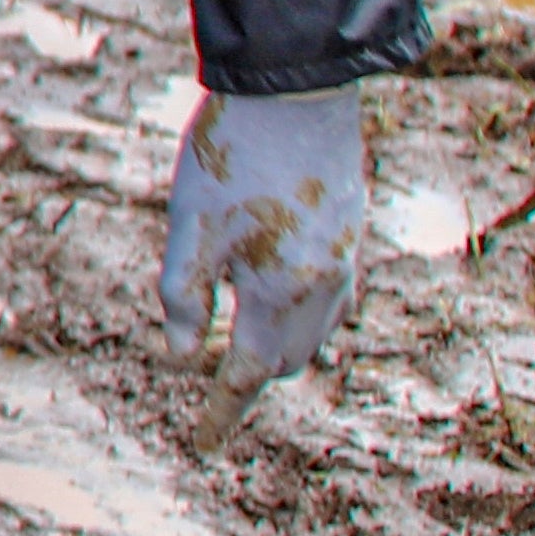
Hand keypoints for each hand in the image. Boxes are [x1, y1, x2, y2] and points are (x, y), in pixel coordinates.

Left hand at [161, 86, 365, 401]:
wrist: (299, 91)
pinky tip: (282, 293)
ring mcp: (347, 258)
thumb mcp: (190, 230)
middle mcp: (324, 286)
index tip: (204, 444)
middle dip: (250, 377)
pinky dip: (305, 313)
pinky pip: (334, 296)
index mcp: (281, 293)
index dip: (222, 411)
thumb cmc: (233, 156)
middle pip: (284, 359)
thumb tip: (181, 358)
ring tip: (243, 343)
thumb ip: (184, 298)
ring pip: (315, 330)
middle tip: (214, 385)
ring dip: (280, 345)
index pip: (246, 374)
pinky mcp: (353, 230)